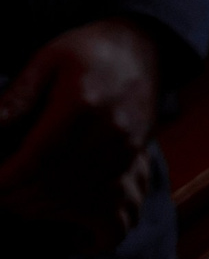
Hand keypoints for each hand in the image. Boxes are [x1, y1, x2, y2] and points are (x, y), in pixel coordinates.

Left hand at [0, 18, 161, 252]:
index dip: (3, 181)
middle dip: (14, 198)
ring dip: (37, 207)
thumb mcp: (46, 60)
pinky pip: (101, 200)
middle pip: (51, 185)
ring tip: (14, 198)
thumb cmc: (87, 51)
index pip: (34, 161)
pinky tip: (50, 206)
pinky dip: (70, 210)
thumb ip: (16, 98)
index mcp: (83, 104)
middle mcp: (110, 131)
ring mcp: (127, 149)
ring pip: (74, 198)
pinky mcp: (134, 159)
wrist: (143, 48)